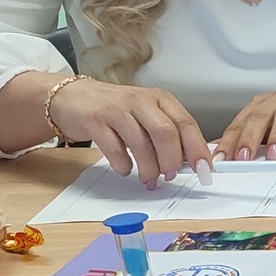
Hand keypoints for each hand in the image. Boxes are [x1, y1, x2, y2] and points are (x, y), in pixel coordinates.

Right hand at [49, 78, 210, 187]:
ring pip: (142, 144)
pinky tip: (125, 168)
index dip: (197, 150)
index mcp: (159, 99)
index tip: (204, 171)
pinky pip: (115, 151)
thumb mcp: (147, 114)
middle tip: (170, 176)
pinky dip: (124, 166)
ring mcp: (116, 110)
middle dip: (171, 161)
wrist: (71, 98)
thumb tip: (191, 163)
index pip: (186, 124)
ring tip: (149, 178)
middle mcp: (140, 101)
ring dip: (149, 168)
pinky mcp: (95, 121)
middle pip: (166, 134)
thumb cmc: (116, 110)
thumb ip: (169, 134)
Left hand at [216, 91, 275, 159]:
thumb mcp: (268, 128)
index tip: (221, 159)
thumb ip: (247, 139)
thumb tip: (221, 153)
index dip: (229, 141)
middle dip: (249, 139)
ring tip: (273, 154)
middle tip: (243, 158)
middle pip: (259, 118)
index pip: (239, 124)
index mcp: (260, 107)